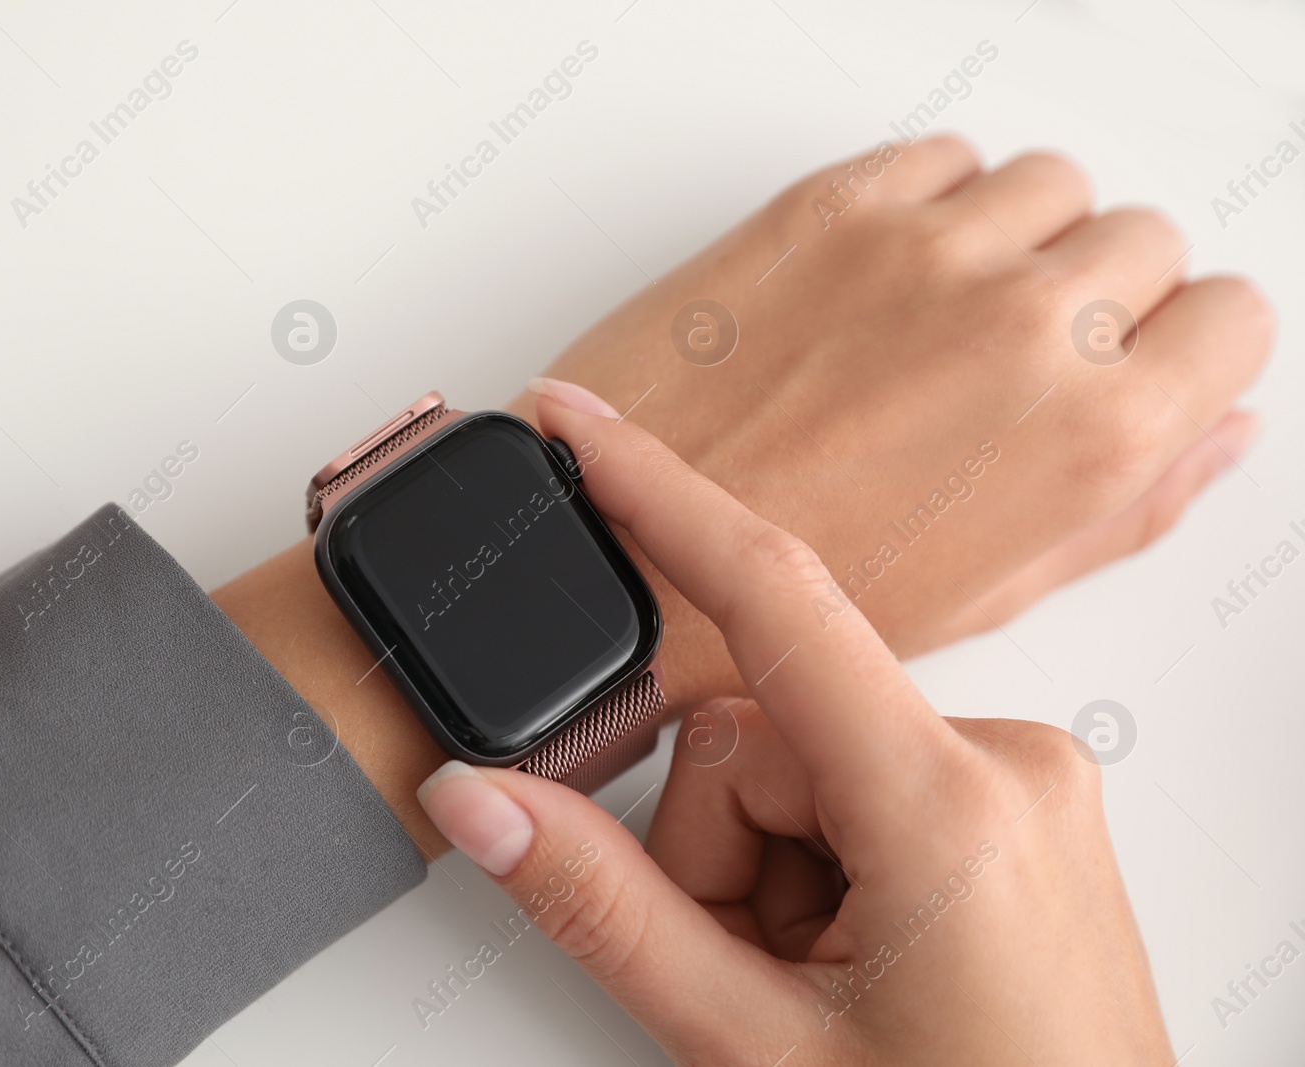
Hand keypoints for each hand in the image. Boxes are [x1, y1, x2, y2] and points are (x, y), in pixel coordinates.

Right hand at [416, 394, 1169, 1064]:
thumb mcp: (753, 1045)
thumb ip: (601, 908)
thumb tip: (483, 800)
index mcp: (946, 805)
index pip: (771, 598)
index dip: (656, 494)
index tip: (577, 425)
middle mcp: (1004, 764)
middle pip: (761, 731)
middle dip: (715, 848)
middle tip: (750, 971)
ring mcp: (1019, 785)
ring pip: (803, 763)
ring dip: (766, 869)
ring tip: (812, 984)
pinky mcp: (1013, 808)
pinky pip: (863, 782)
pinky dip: (820, 862)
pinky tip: (851, 955)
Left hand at [506, 135, 1271, 696]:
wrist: (614, 554)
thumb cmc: (780, 607)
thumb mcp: (987, 596)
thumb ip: (1128, 506)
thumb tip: (1213, 430)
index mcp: (1091, 436)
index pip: (1233, 318)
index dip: (1185, 347)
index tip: (1135, 365)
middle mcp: (1026, 325)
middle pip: (1143, 240)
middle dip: (1099, 296)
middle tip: (1012, 362)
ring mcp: (926, 251)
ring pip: (1048, 183)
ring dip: (1015, 240)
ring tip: (939, 322)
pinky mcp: (831, 208)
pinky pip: (941, 157)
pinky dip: (932, 203)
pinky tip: (880, 281)